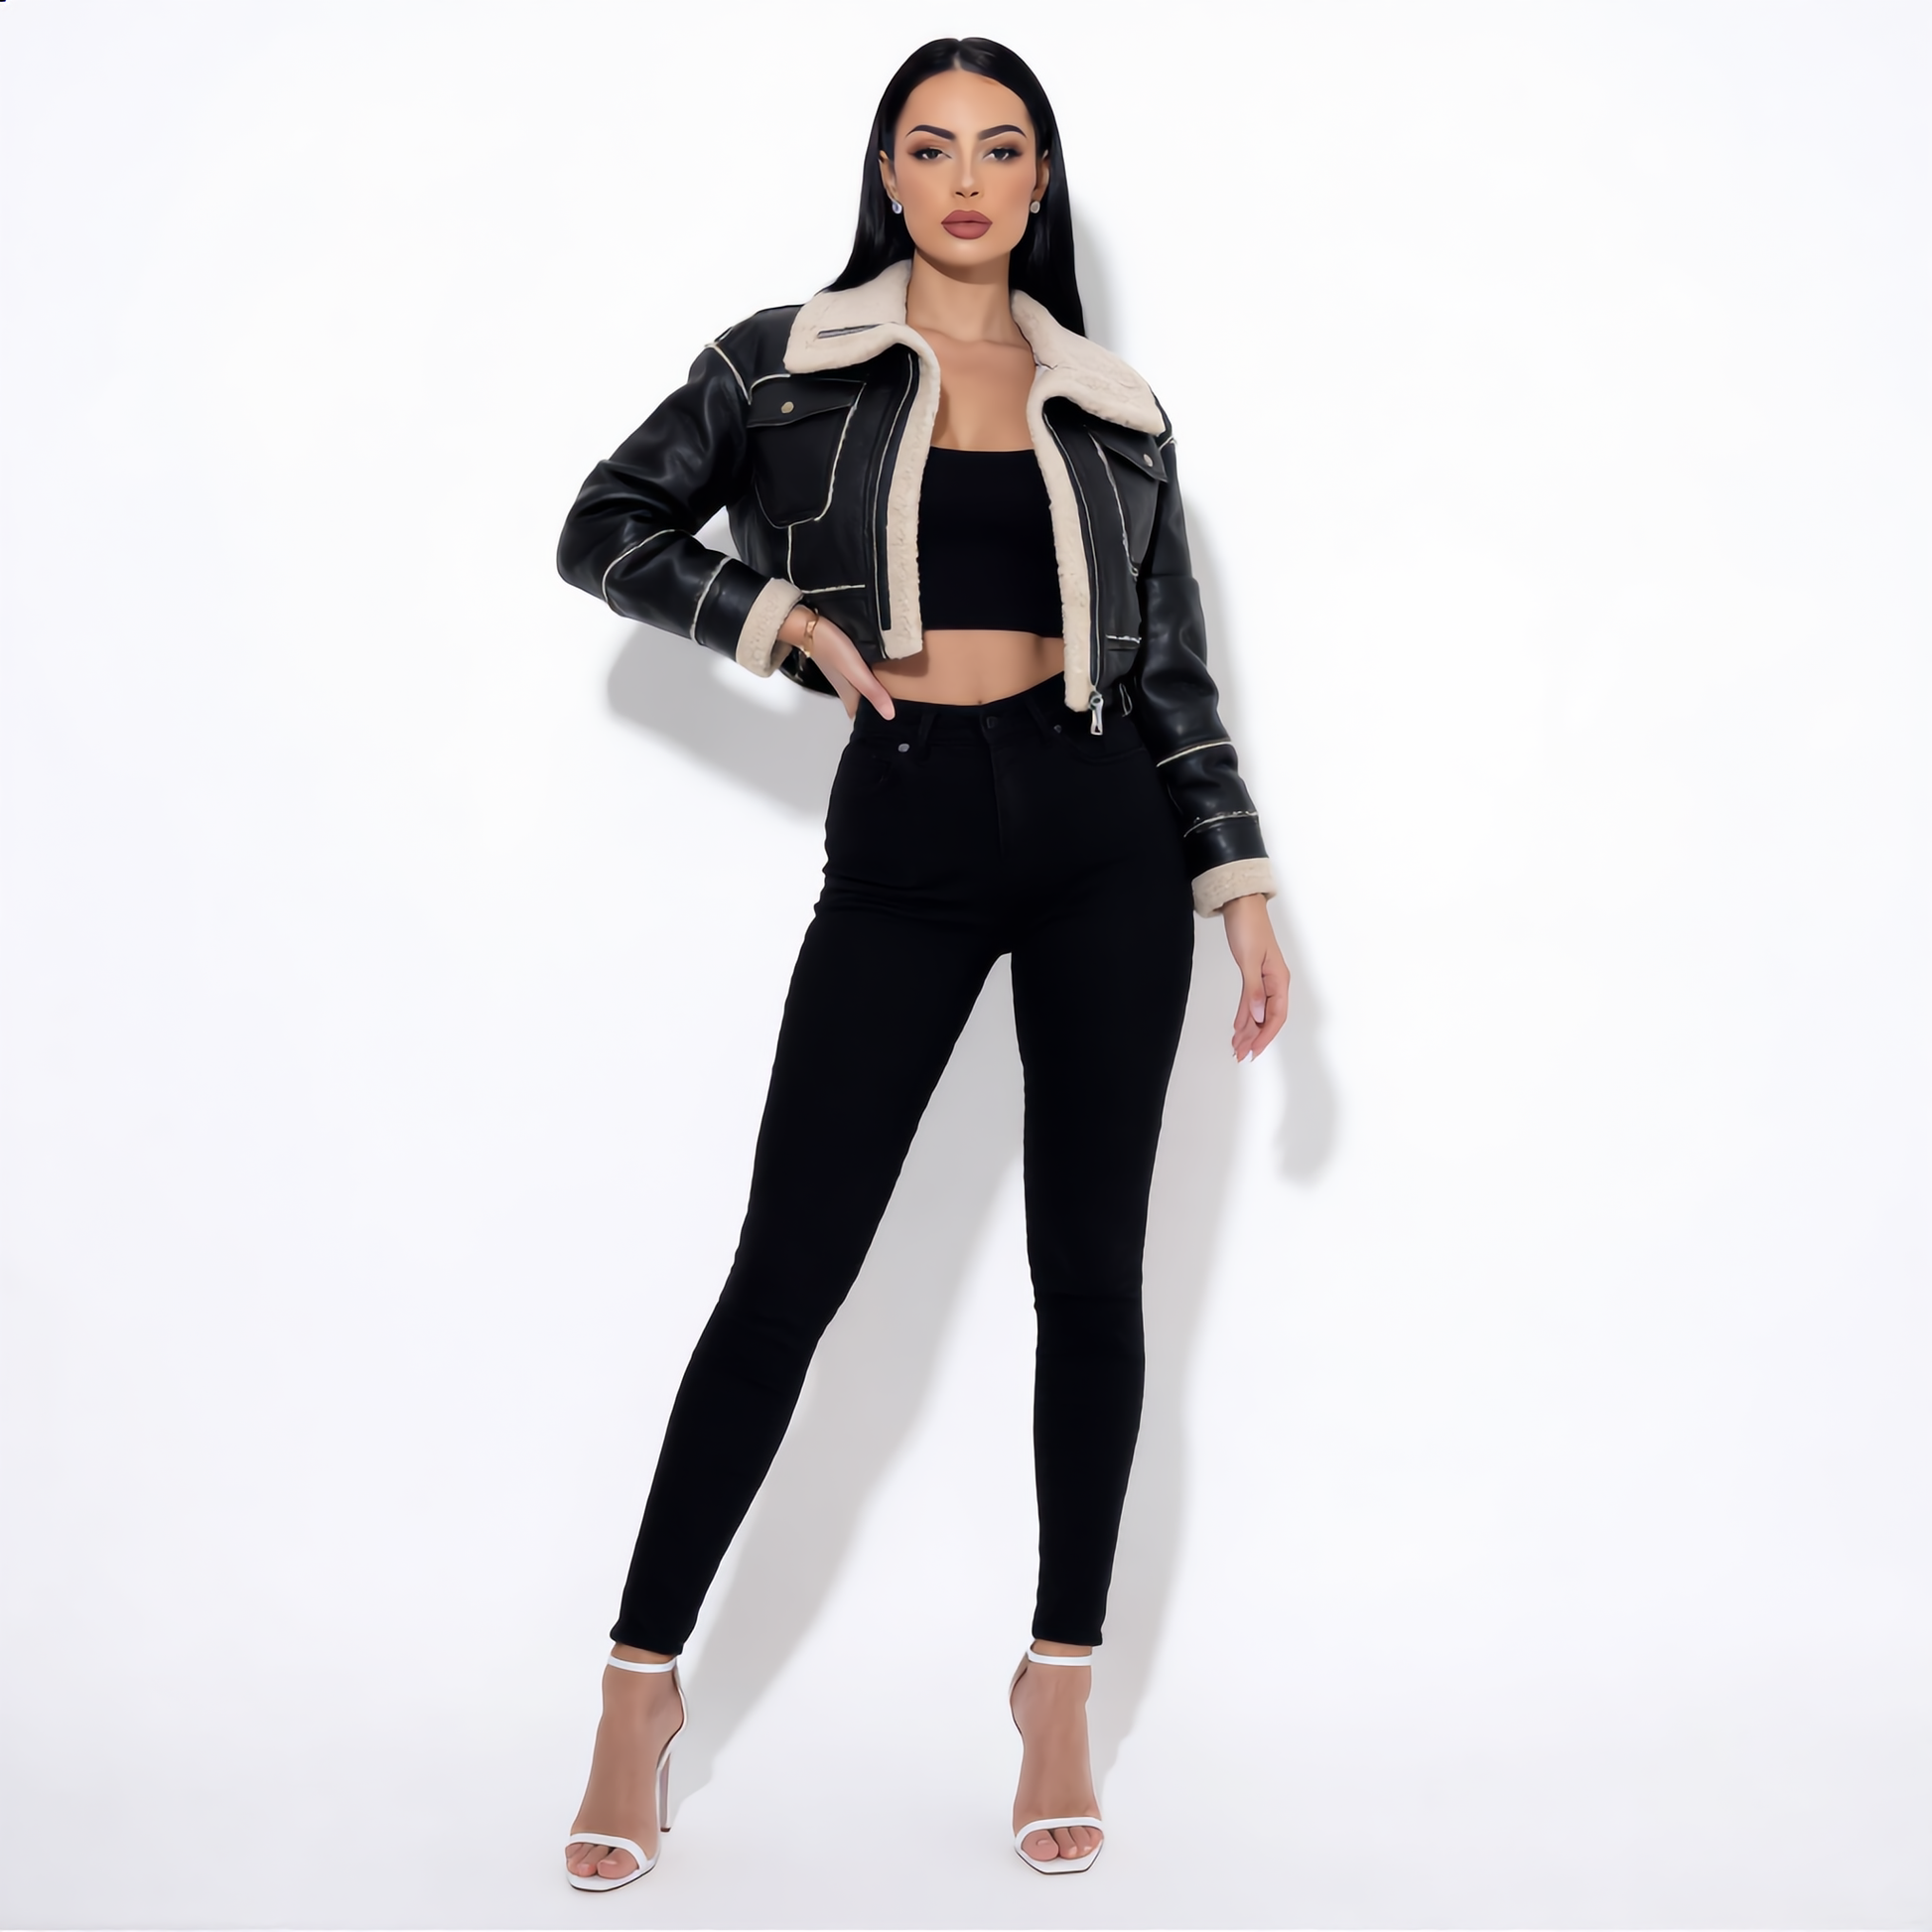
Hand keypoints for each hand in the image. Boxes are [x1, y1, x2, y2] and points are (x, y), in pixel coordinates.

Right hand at [778, 605, 895, 721]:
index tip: (893, 721)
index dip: (875, 719)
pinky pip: (859, 674)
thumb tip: (889, 715)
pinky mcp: (843, 661)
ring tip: (895, 689)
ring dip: (874, 690)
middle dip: (877, 705)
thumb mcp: (856, 671)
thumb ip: (872, 691)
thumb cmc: (830, 647)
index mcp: (848, 695)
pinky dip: (869, 675)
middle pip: (863, 703)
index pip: (862, 716)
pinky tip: (879, 670)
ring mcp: (843, 674)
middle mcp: (845, 688)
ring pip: (861, 688)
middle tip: (898, 705)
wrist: (809, 625)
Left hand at [1223, 892, 1287, 1061]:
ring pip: (1257, 1012)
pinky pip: (1250, 1002)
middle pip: (1267, 1017)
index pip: (1276, 1016)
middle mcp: (1274, 982)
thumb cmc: (1249, 927)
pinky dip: (1243, 1016)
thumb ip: (1253, 990)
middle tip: (1241, 1055)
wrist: (1241, 905)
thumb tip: (1256, 1016)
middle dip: (1255, 1038)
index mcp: (1279, 979)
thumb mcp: (1249, 960)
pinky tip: (1238, 1028)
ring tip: (1237, 1047)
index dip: (1265, 1036)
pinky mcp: (1253, 974)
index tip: (1254, 1051)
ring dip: (1248, 1030)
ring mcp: (1264, 979)